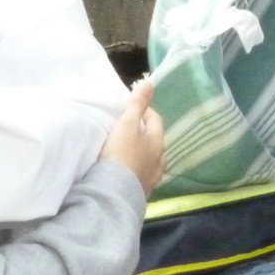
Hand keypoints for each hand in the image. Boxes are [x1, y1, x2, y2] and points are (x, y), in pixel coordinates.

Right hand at [100, 80, 165, 195]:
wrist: (114, 192)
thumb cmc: (121, 154)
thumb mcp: (127, 124)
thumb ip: (137, 104)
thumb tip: (150, 82)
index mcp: (158, 142)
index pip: (155, 120)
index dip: (145, 111)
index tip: (133, 108)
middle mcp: (160, 159)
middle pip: (155, 141)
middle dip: (145, 133)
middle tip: (130, 128)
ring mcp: (152, 177)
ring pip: (152, 159)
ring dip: (143, 153)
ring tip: (130, 150)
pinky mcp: (142, 191)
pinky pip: (143, 175)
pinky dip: (138, 169)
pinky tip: (129, 171)